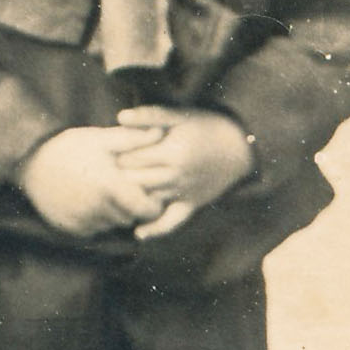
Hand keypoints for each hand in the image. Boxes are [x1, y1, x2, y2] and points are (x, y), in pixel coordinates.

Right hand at [20, 124, 162, 242]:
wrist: (26, 162)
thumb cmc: (67, 147)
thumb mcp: (100, 138)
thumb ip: (132, 139)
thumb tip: (161, 132)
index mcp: (110, 187)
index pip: (148, 210)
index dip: (151, 202)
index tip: (145, 190)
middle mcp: (98, 209)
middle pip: (131, 218)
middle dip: (132, 206)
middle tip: (122, 188)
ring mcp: (83, 222)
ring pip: (112, 224)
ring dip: (113, 213)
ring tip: (102, 192)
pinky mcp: (71, 229)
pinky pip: (94, 230)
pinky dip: (95, 219)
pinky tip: (85, 200)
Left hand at [111, 105, 253, 233]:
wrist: (240, 146)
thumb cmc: (206, 126)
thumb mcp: (180, 115)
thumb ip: (150, 116)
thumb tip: (120, 116)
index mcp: (172, 152)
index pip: (130, 159)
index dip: (117, 154)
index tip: (109, 151)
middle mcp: (177, 176)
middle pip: (136, 181)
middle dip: (120, 176)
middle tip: (109, 171)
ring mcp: (185, 193)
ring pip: (148, 200)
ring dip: (132, 197)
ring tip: (116, 192)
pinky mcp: (192, 205)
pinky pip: (172, 222)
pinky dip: (155, 230)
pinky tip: (138, 234)